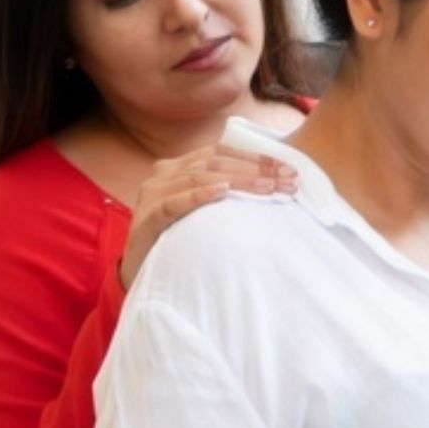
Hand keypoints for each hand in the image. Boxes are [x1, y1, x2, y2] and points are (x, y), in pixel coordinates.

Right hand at [118, 143, 296, 287]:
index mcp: (178, 168)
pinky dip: (198, 194)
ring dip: (237, 181)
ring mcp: (152, 194)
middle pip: (214, 162)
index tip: (287, 169)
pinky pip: (173, 202)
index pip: (220, 152)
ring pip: (198, 176)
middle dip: (254, 171)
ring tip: (266, 189)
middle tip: (286, 181)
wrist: (141, 275)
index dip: (254, 158)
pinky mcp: (145, 218)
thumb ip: (223, 193)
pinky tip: (221, 192)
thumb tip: (270, 186)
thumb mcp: (201, 213)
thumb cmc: (177, 241)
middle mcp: (163, 174)